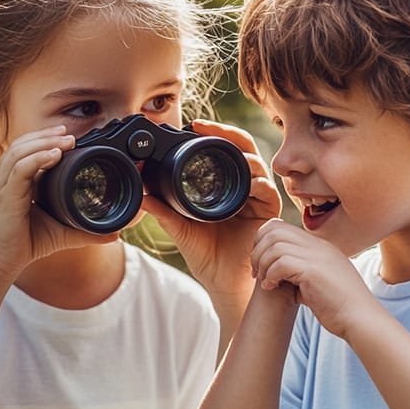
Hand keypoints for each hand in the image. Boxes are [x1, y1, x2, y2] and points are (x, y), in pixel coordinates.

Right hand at [0, 125, 116, 279]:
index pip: (28, 149)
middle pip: (23, 144)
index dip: (46, 139)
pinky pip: (19, 170)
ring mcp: (3, 185)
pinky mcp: (5, 196)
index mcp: (17, 180)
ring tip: (67, 141)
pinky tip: (55, 155)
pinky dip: (37, 159)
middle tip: (70, 134)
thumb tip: (116, 235)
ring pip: (20, 151)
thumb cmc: (27, 244)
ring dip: (45, 142)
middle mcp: (7, 178)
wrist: (4, 262)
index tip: (69, 136)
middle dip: (47, 135)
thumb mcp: (63, 233)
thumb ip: (88, 231)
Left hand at [142, 119, 280, 300]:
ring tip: (227, 153)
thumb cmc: (205, 254)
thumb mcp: (180, 228)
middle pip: (242, 148)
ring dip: (244, 157)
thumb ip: (163, 210)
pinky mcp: (269, 212)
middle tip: (205, 128)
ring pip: (257, 165)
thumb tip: (140, 195)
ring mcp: (258, 197)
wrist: (222, 282)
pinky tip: (249, 183)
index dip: (212, 134)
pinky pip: (268, 191)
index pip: (223, 149)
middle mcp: (244, 185)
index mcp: (225, 183)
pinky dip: (259, 185)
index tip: (191, 126)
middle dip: (227, 134)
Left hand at [251, 218, 374, 339]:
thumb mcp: (320, 281)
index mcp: (320, 246)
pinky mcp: (314, 271)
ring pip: (275, 245)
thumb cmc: (339, 307)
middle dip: (258, 250)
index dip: (263, 242)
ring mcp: (317, 255)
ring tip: (265, 281)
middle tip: (257, 272)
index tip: (261, 264)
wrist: (361, 320)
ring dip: (263, 264)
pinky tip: (271, 288)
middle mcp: (318, 245)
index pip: (281, 227)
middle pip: (274, 230)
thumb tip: (277, 271)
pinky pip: (281, 262)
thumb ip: (301, 271)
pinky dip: (270, 275)